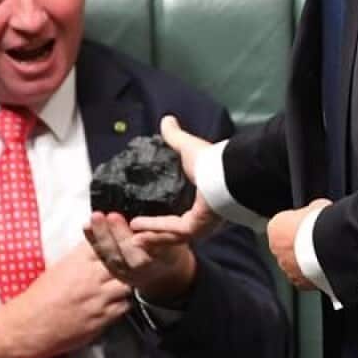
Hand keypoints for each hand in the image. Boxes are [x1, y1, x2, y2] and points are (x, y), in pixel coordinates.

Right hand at [0, 242, 131, 357]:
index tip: (123, 239)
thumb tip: (97, 245)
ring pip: (128, 284)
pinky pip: (124, 306)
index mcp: (77, 261)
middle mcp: (90, 278)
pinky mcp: (101, 319)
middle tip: (135, 258)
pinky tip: (120, 299)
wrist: (29, 326)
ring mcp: (98, 299)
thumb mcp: (58, 267)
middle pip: (122, 261)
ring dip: (129, 281)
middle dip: (129, 258)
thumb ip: (80, 256)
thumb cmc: (40, 296)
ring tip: (128, 280)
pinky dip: (124, 301)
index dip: (117, 239)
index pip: (106, 242)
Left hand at [84, 211, 196, 303]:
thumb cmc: (169, 246)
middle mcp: (147, 269)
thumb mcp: (175, 237)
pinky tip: (86, 225)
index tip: (137, 226)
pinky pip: (103, 256)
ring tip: (96, 217)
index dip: (149, 240)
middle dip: (121, 236)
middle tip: (112, 215)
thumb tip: (152, 214)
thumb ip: (165, 231)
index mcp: (166, 259)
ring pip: (115, 258)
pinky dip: (93, 241)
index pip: (159, 249)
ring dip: (103, 237)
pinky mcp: (116, 271)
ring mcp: (129, 273)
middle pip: (133, 257)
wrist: (162, 272)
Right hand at [129, 115, 223, 241]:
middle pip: (173, 232)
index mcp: (201, 203)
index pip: (179, 216)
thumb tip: (166, 119)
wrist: (226, 171)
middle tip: (132, 236)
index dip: (161, 220)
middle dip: (153, 235)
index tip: (142, 220)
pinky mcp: (196, 227)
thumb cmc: (211, 161)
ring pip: (170, 236)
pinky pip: (172, 230)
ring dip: (150, 235)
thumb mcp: (187, 147)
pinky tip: (137, 226)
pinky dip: (154, 227)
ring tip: (131, 238)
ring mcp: (200, 226)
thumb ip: (174, 137)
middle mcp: (201, 218)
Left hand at [266, 199, 330, 289]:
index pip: (283, 225)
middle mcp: (276, 249)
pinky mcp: (299, 283)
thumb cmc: (322, 223)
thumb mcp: (317, 206)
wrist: (332, 246)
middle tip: (318, 241)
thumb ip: (311, 211)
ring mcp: (287, 268)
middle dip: (300, 245)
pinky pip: (305, 278)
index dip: (299, 225)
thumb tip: (317, 211)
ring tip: (325, 256)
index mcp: (275, 227)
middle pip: (288, 247)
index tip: (311, 225)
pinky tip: (327, 267)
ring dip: (306, 262)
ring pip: (295, 264)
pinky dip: (313, 275)